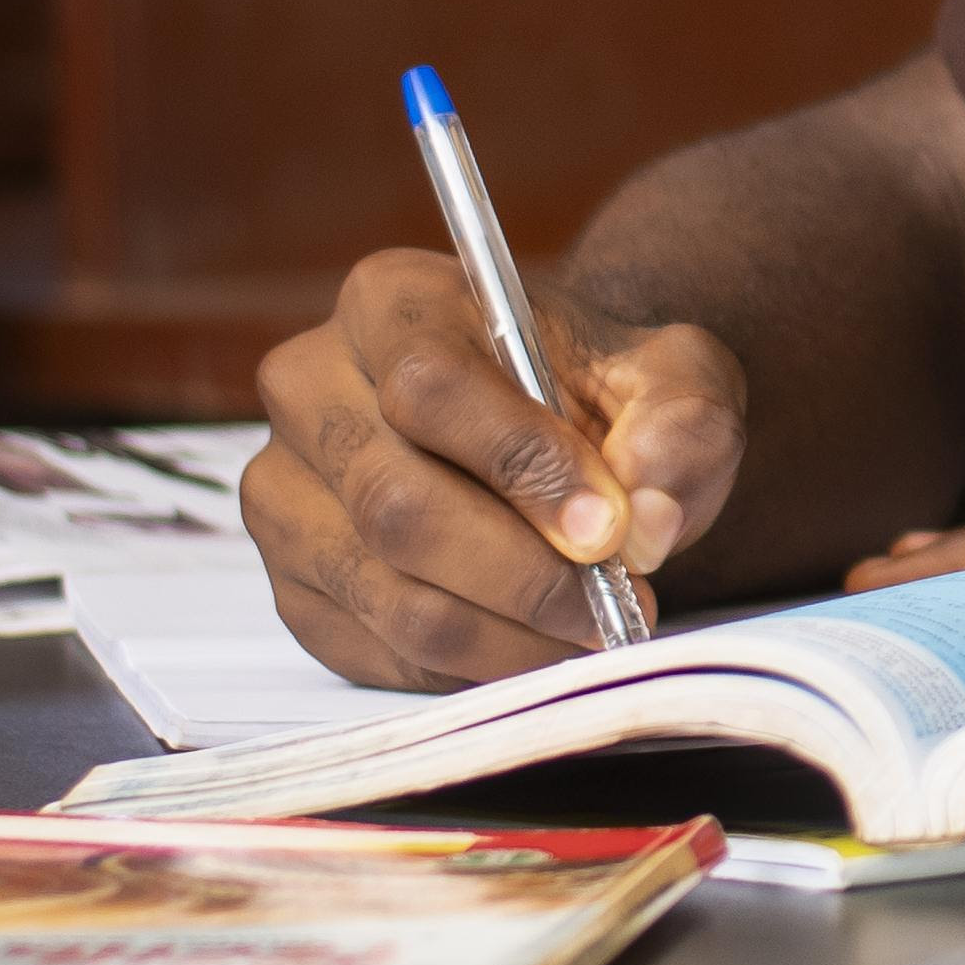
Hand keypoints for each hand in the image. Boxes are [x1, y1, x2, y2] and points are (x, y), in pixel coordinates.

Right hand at [248, 252, 747, 686]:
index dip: (524, 468)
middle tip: (614, 601)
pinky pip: (372, 645)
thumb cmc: (608, 396)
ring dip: (504, 632)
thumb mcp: (676, 379)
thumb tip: (644, 520)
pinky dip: (469, 662)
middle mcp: (311, 386)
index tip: (608, 531)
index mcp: (393, 302)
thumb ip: (680, 430)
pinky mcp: (291, 581)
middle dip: (522, 573)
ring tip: (592, 629)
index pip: (431, 388)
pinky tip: (535, 642)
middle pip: (395, 504)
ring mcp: (285, 491)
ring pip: (384, 589)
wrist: (564, 435)